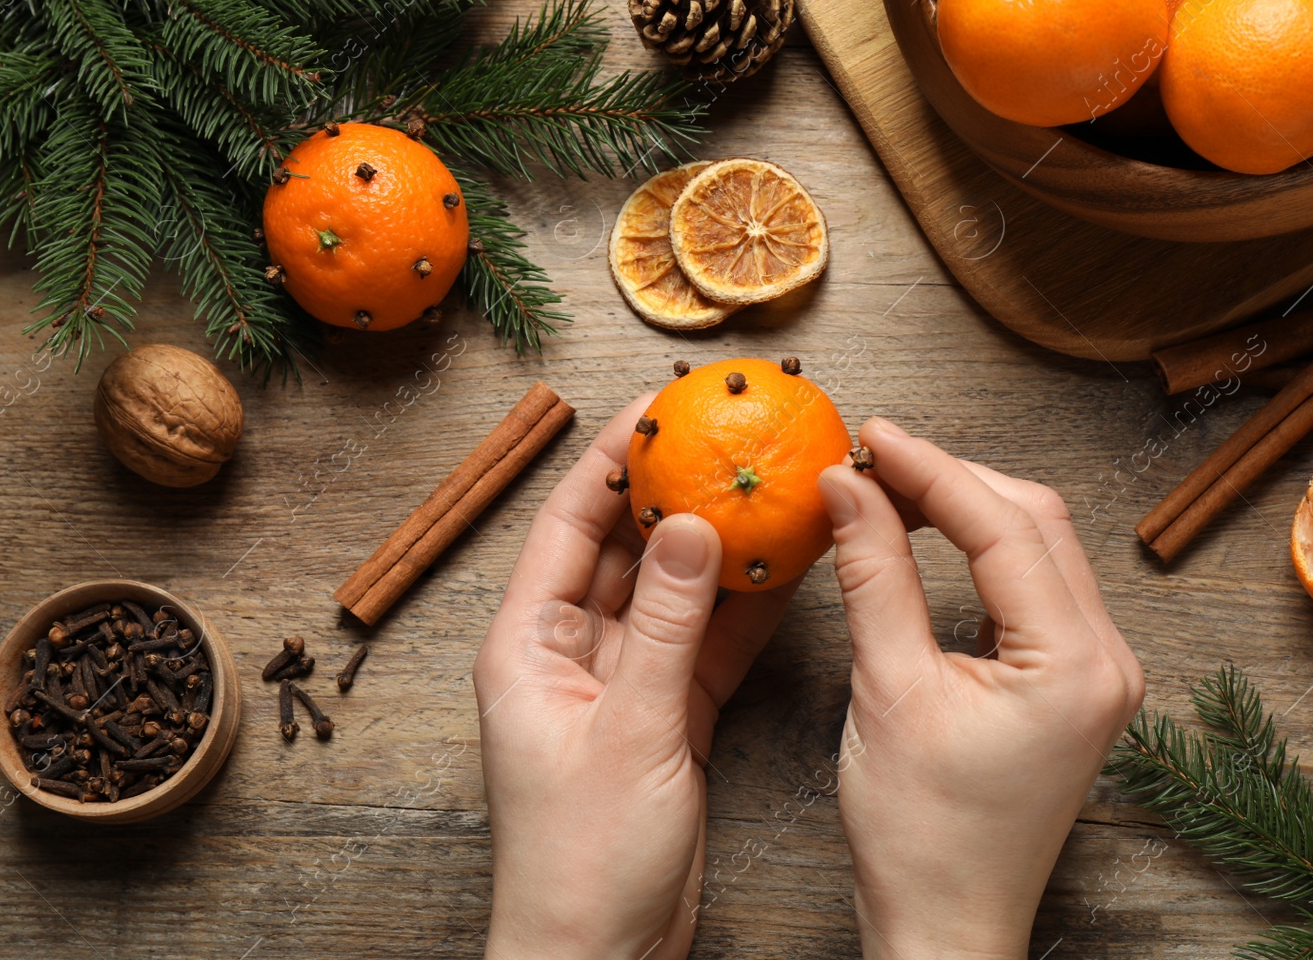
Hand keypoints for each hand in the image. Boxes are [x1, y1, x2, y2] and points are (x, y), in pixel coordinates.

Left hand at [474, 397, 799, 959]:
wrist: (600, 956)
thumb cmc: (581, 860)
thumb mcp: (631, 730)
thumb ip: (667, 625)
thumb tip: (691, 525)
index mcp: (528, 644)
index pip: (569, 524)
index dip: (611, 460)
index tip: (659, 408)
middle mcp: (570, 652)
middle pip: (626, 548)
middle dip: (674, 492)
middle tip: (727, 437)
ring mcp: (622, 683)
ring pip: (674, 593)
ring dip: (717, 545)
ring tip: (768, 487)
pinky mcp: (666, 717)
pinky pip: (705, 643)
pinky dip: (742, 609)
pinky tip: (784, 567)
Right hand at [817, 418, 1144, 959]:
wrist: (948, 925)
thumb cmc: (921, 836)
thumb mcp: (887, 691)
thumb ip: (873, 575)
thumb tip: (847, 486)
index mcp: (1077, 664)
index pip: (1004, 527)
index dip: (930, 468)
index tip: (869, 436)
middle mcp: (1109, 659)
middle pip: (1035, 522)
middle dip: (950, 480)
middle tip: (869, 460)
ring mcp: (1099, 671)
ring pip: (1037, 547)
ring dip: (965, 510)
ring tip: (886, 489)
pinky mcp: (1075, 682)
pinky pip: (1033, 587)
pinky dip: (979, 552)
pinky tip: (925, 536)